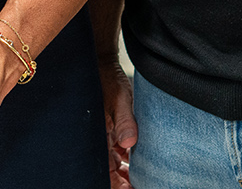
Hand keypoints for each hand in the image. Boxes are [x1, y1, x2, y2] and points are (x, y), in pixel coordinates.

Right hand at [99, 61, 136, 187]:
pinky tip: (137, 164)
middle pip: (110, 170)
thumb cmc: (108, 79)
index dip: (115, 183)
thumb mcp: (119, 98)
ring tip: (142, 180)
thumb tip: (129, 143)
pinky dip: (127, 160)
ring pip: (115, 163)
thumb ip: (124, 121)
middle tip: (137, 186)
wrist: (103, 64)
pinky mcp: (113, 130)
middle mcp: (101, 139)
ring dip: (126, 173)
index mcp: (99, 136)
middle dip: (122, 181)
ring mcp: (107, 136)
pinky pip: (119, 152)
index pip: (105, 170)